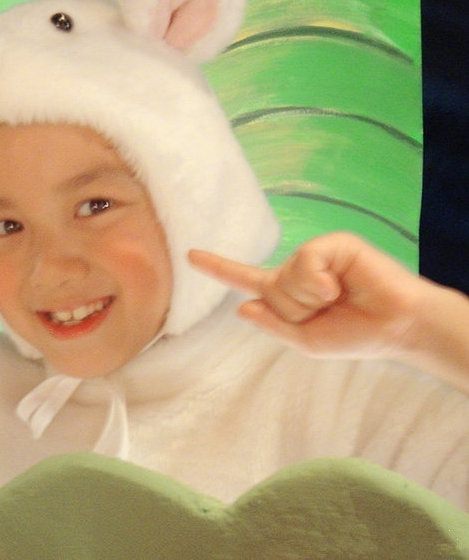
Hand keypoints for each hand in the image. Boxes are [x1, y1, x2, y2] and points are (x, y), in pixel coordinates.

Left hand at [189, 233, 424, 358]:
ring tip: (338, 299)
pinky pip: (305, 262)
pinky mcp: (333, 244)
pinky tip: (339, 287)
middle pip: (268, 290)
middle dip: (295, 311)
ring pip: (284, 278)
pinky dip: (319, 283)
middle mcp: (295, 271)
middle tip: (328, 312)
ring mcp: (313, 255)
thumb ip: (274, 324)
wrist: (396, 328)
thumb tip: (243, 307)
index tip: (190, 255)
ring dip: (308, 299)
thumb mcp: (307, 341)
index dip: (217, 267)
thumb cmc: (355, 335)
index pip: (245, 279)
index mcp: (286, 294)